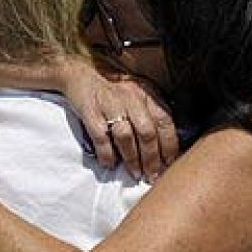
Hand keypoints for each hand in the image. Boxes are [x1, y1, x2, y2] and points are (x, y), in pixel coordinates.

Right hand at [59, 58, 179, 180]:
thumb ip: (152, 113)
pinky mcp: (90, 111)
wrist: (81, 75)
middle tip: (153, 175)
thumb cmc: (114, 91)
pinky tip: (109, 164)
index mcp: (146, 94)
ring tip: (135, 173)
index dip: (169, 145)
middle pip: (146, 132)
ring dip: (132, 158)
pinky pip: (100, 137)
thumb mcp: (137, 95)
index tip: (170, 163)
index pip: (164, 121)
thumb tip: (165, 145)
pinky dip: (106, 153)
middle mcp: (131, 98)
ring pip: (125, 136)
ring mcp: (110, 105)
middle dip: (152, 158)